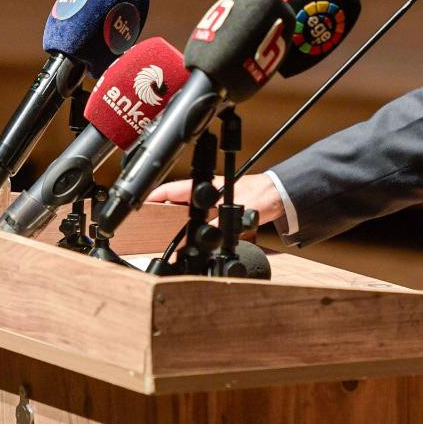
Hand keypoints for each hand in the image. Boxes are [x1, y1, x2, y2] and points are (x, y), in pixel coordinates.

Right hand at [146, 173, 285, 227]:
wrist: (281, 196)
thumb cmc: (262, 196)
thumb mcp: (235, 213)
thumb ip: (217, 225)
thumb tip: (203, 237)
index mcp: (206, 186)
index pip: (173, 189)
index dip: (155, 195)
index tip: (142, 203)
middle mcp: (208, 191)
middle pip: (177, 199)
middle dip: (161, 208)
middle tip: (147, 220)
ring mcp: (214, 199)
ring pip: (187, 207)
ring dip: (176, 215)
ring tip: (162, 228)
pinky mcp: (223, 207)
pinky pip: (201, 214)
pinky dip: (192, 221)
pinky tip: (190, 232)